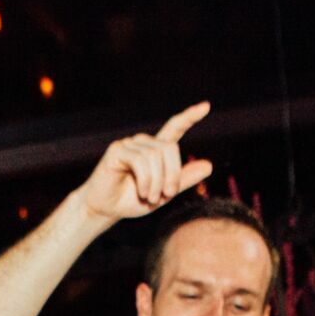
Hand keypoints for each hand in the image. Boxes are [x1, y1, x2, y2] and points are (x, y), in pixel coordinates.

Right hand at [78, 101, 214, 221]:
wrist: (106, 208)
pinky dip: (146, 181)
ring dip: (158, 182)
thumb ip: (183, 180)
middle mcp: (144, 143)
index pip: (174, 128)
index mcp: (156, 150)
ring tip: (151, 198)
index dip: (189, 117)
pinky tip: (143, 192)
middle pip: (170, 148)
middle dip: (173, 175)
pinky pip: (141, 162)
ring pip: (156, 157)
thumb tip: (209, 166)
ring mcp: (130, 144)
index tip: (206, 107)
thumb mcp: (163, 194)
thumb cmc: (132, 200)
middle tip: (166, 196)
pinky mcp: (117, 150)